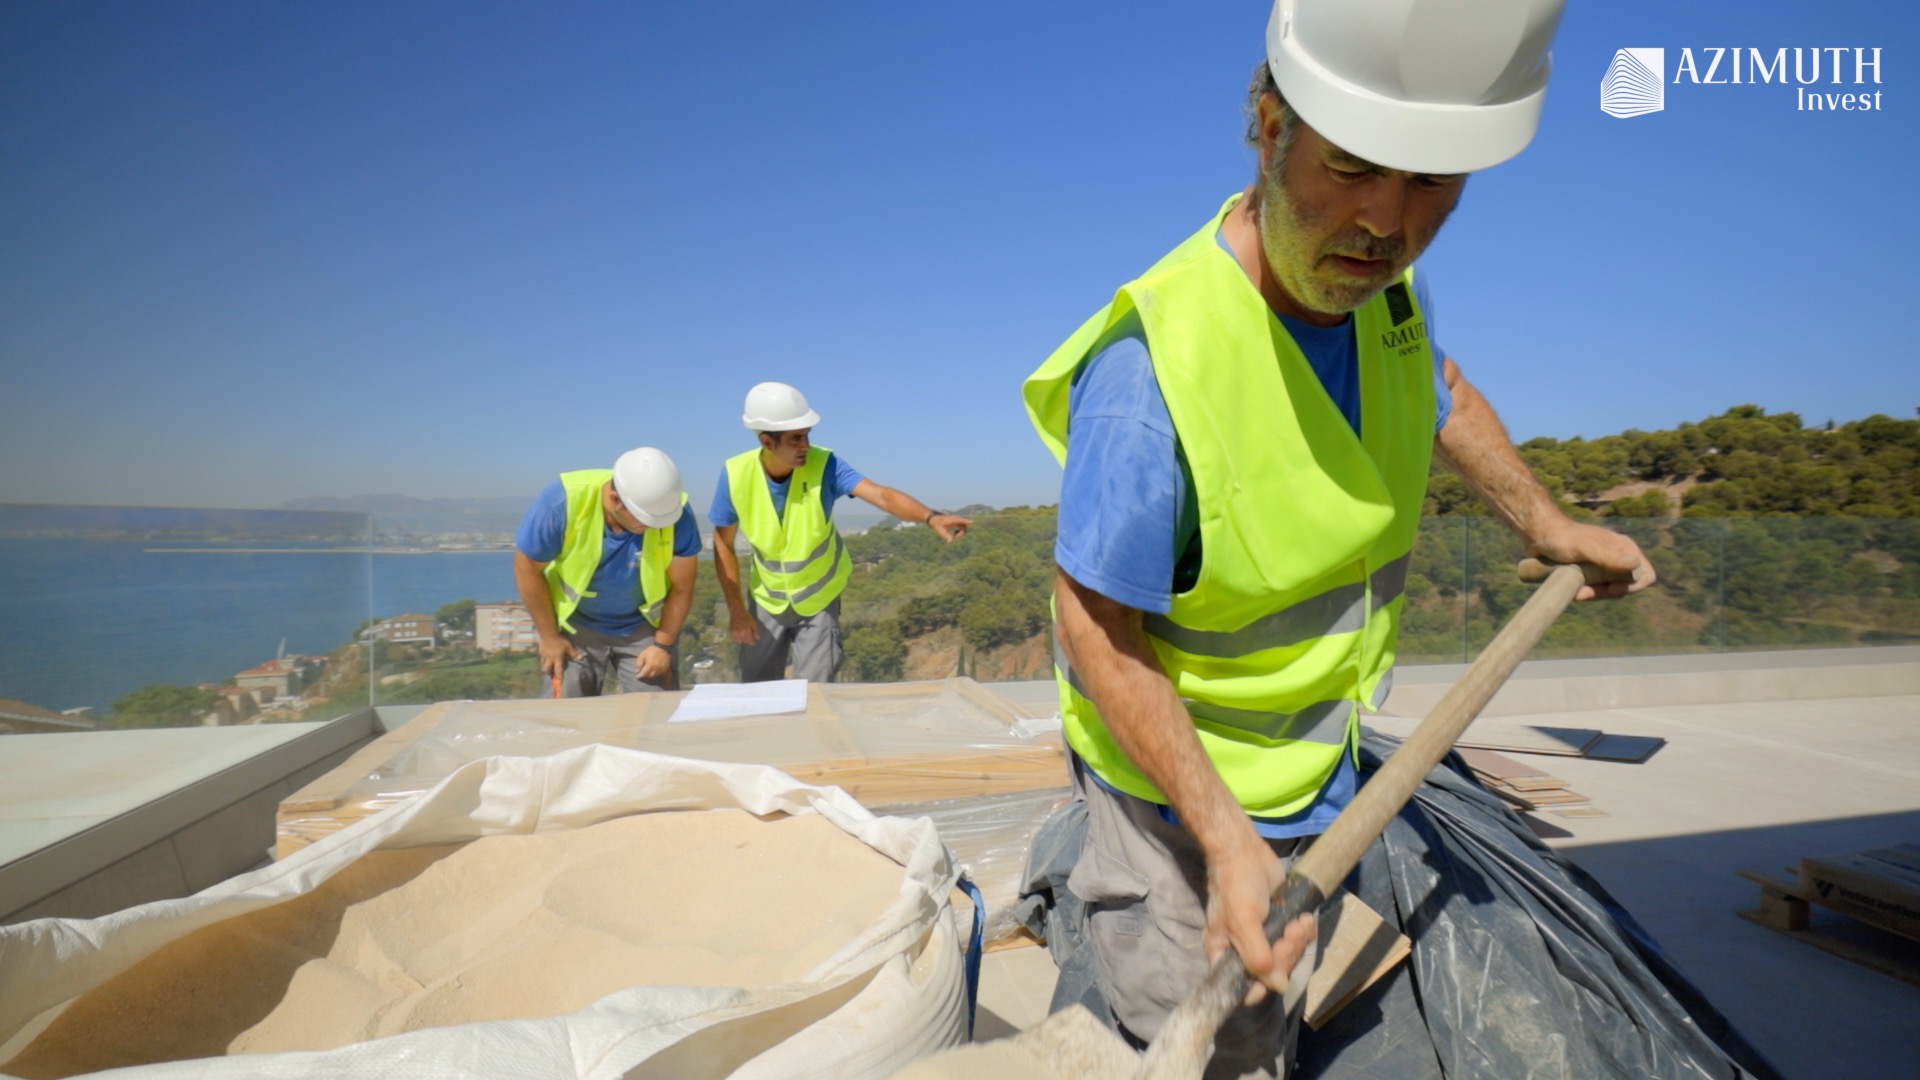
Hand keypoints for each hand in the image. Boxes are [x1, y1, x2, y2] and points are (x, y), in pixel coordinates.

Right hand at [536, 634, 577, 680]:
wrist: (548, 634)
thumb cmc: (559, 641)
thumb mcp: (568, 647)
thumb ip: (574, 653)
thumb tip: (581, 658)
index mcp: (557, 659)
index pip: (558, 670)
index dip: (559, 676)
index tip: (559, 682)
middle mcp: (550, 659)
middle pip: (547, 669)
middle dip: (549, 673)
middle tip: (551, 675)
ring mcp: (544, 655)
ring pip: (543, 664)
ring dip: (545, 667)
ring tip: (547, 669)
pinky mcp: (540, 651)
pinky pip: (541, 658)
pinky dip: (543, 660)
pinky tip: (544, 658)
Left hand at [636, 643, 671, 681]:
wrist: (662, 648)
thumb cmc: (651, 651)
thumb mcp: (642, 655)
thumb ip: (639, 663)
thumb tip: (637, 671)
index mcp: (650, 666)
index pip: (644, 674)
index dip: (640, 676)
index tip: (637, 676)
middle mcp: (656, 669)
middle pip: (649, 676)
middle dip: (645, 675)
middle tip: (643, 673)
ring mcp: (661, 669)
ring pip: (655, 676)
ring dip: (650, 675)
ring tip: (648, 672)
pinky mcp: (665, 669)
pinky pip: (660, 674)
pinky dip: (656, 673)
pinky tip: (654, 670)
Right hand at [728, 609, 759, 645]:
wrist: (737, 612)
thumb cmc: (747, 617)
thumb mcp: (753, 623)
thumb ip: (756, 631)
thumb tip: (757, 639)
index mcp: (746, 630)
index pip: (749, 640)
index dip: (752, 642)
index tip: (753, 642)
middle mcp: (740, 633)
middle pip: (745, 641)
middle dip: (748, 641)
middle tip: (749, 639)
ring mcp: (735, 632)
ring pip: (739, 641)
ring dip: (742, 641)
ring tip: (744, 638)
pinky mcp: (731, 632)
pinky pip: (734, 639)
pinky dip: (737, 640)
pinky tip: (739, 637)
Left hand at [929, 513, 971, 541]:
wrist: (935, 519)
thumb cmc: (937, 524)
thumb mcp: (940, 530)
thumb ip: (945, 535)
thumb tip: (950, 541)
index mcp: (952, 520)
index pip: (960, 520)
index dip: (966, 521)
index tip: (972, 522)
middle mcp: (956, 519)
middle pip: (964, 527)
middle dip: (962, 533)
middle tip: (955, 537)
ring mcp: (957, 520)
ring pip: (964, 527)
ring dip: (961, 533)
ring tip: (954, 535)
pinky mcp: (957, 522)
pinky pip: (962, 527)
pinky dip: (960, 532)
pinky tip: (955, 533)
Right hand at [1203, 834, 1316, 1005]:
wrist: (1244, 852)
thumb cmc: (1236, 887)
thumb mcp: (1243, 923)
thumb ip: (1257, 957)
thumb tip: (1279, 987)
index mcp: (1225, 956)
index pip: (1244, 989)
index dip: (1262, 986)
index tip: (1275, 969)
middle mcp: (1243, 952)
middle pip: (1272, 975)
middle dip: (1286, 956)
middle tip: (1289, 933)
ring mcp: (1264, 940)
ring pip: (1288, 959)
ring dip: (1298, 943)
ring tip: (1298, 922)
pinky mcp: (1281, 926)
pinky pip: (1298, 942)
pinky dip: (1305, 932)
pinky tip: (1305, 918)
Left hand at [1531, 521, 1656, 599]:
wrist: (1538, 534)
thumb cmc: (1561, 537)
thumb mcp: (1585, 547)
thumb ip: (1608, 556)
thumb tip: (1634, 564)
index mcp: (1624, 548)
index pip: (1645, 575)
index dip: (1632, 586)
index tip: (1610, 589)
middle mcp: (1618, 557)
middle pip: (1626, 587)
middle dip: (1607, 593)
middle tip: (1584, 593)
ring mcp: (1605, 566)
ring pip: (1610, 591)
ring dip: (1595, 595)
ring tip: (1576, 592)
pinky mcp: (1591, 573)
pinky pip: (1596, 590)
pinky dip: (1587, 594)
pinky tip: (1573, 591)